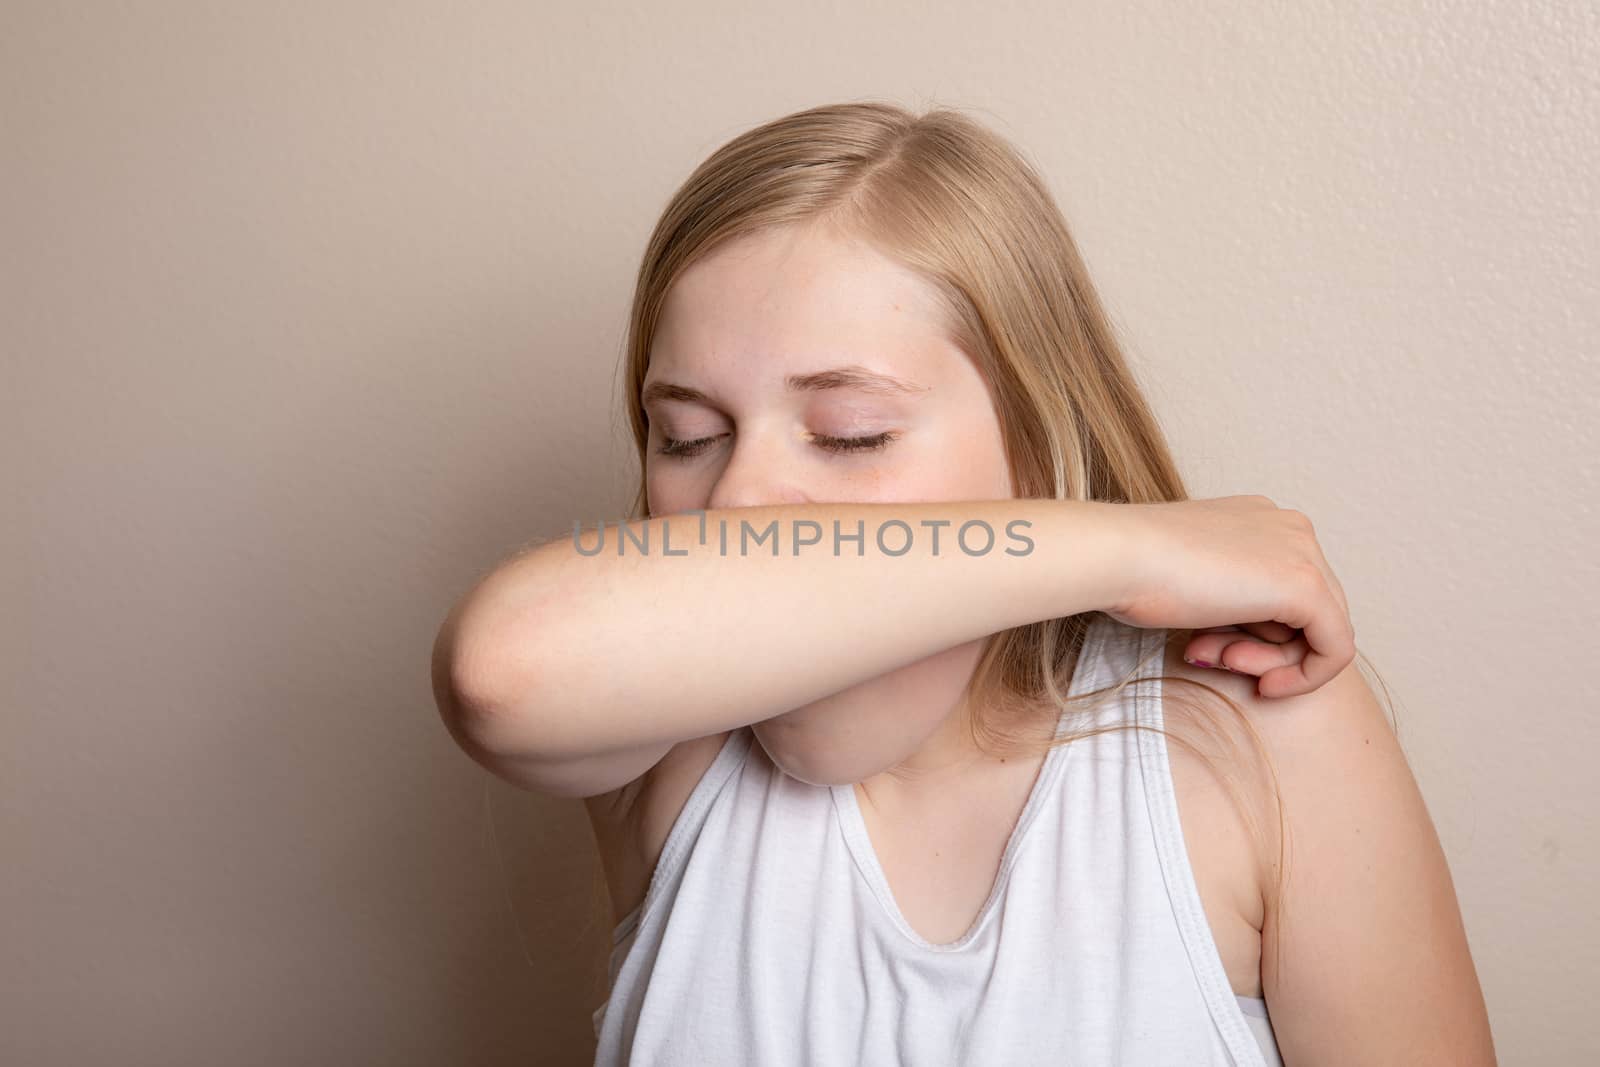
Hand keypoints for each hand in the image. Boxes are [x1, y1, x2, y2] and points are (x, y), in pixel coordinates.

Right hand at [1102, 495, 1354, 696]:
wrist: (1119, 556)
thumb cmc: (1133, 570)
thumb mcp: (1191, 584)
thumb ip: (1227, 600)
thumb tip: (1248, 638)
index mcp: (1262, 521)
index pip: (1281, 592)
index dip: (1251, 634)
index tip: (1211, 650)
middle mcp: (1292, 528)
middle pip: (1305, 613)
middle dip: (1262, 650)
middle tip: (1215, 660)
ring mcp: (1305, 552)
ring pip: (1319, 631)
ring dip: (1270, 663)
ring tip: (1219, 661)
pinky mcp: (1308, 586)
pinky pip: (1335, 648)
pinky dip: (1305, 677)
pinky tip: (1266, 687)